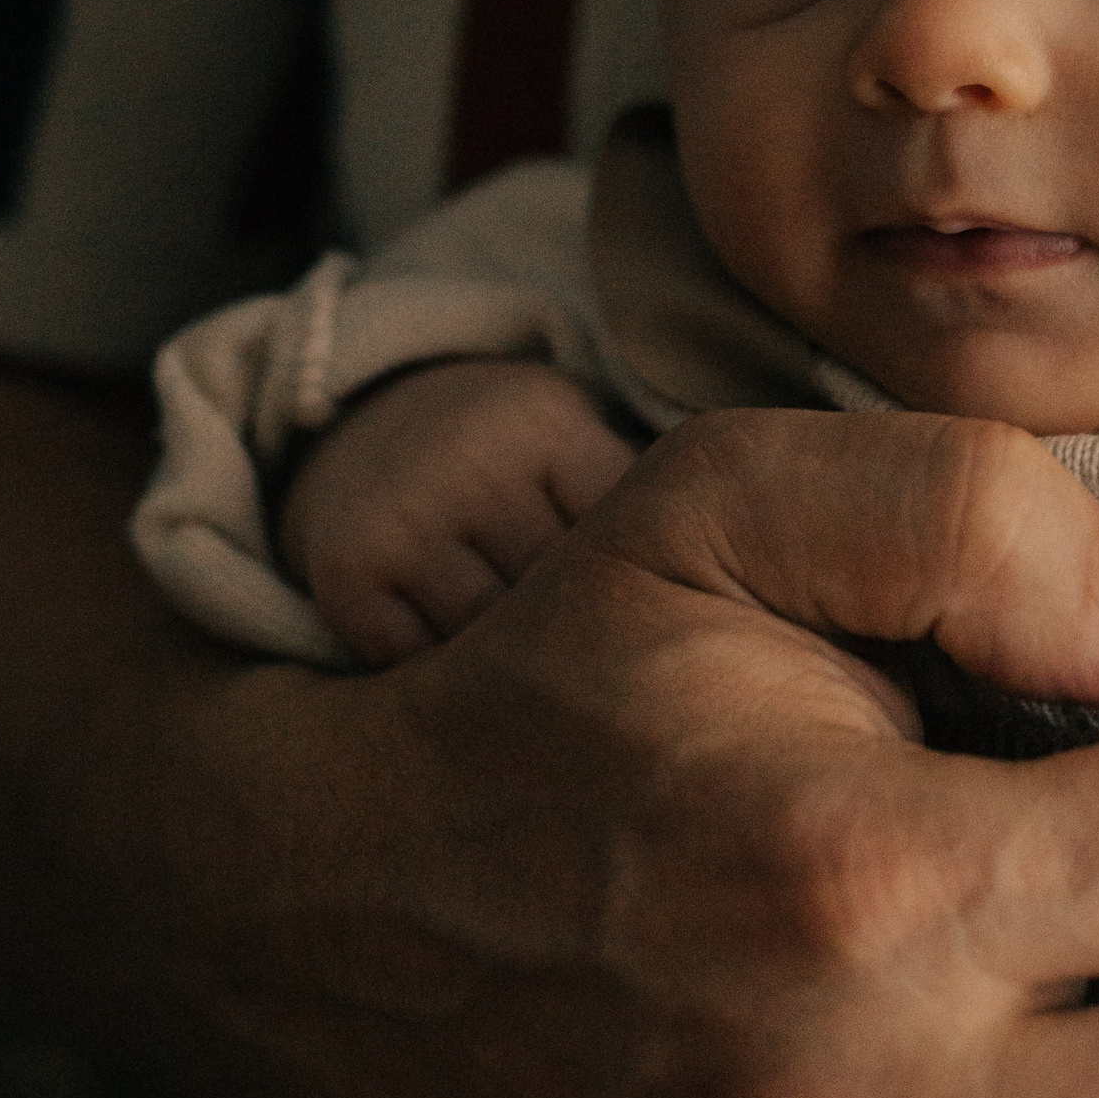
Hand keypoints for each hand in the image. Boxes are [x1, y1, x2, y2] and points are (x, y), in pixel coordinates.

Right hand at [275, 358, 636, 662]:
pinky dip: (437, 674)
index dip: (632, 591)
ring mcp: (405, 517)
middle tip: (586, 656)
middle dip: (578, 635)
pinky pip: (418, 663)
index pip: (622, 548)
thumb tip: (749, 614)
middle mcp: (471, 465)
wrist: (367, 423)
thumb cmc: (510, 462)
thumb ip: (643, 518)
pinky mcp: (349, 570)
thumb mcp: (578, 452)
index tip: (638, 611)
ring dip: (509, 665)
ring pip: (489, 639)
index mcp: (548, 426)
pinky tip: (449, 660)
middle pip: (558, 600)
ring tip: (525, 664)